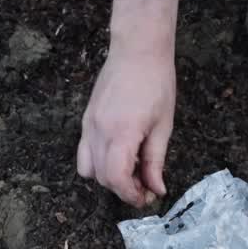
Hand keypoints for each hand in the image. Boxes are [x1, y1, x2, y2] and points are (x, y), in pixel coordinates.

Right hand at [77, 0, 179, 207]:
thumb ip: (155, 161)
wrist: (137, 50)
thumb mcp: (163, 126)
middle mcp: (99, 131)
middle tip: (144, 187)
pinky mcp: (86, 119)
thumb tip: (156, 188)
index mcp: (122, 132)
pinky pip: (84, 152)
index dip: (130, 194)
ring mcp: (89, 124)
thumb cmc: (156, 83)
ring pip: (88, 168)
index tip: (146, 197)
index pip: (116, 178)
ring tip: (131, 172)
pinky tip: (118, 156)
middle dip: (122, 189)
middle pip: (102, 177)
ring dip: (108, 178)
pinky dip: (97, 163)